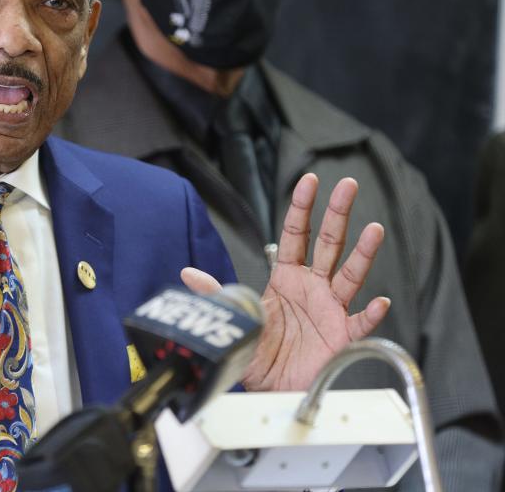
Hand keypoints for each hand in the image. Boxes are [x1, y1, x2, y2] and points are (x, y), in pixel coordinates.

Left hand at [181, 173, 390, 391]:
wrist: (267, 386)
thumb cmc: (255, 347)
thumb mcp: (234, 316)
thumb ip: (216, 293)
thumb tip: (187, 274)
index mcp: (286, 276)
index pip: (296, 234)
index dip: (301, 208)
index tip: (309, 181)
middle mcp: (312, 286)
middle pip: (329, 242)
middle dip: (338, 214)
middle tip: (348, 185)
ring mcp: (330, 308)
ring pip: (350, 274)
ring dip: (363, 253)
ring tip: (374, 230)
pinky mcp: (341, 335)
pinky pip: (360, 322)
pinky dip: (371, 313)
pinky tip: (380, 301)